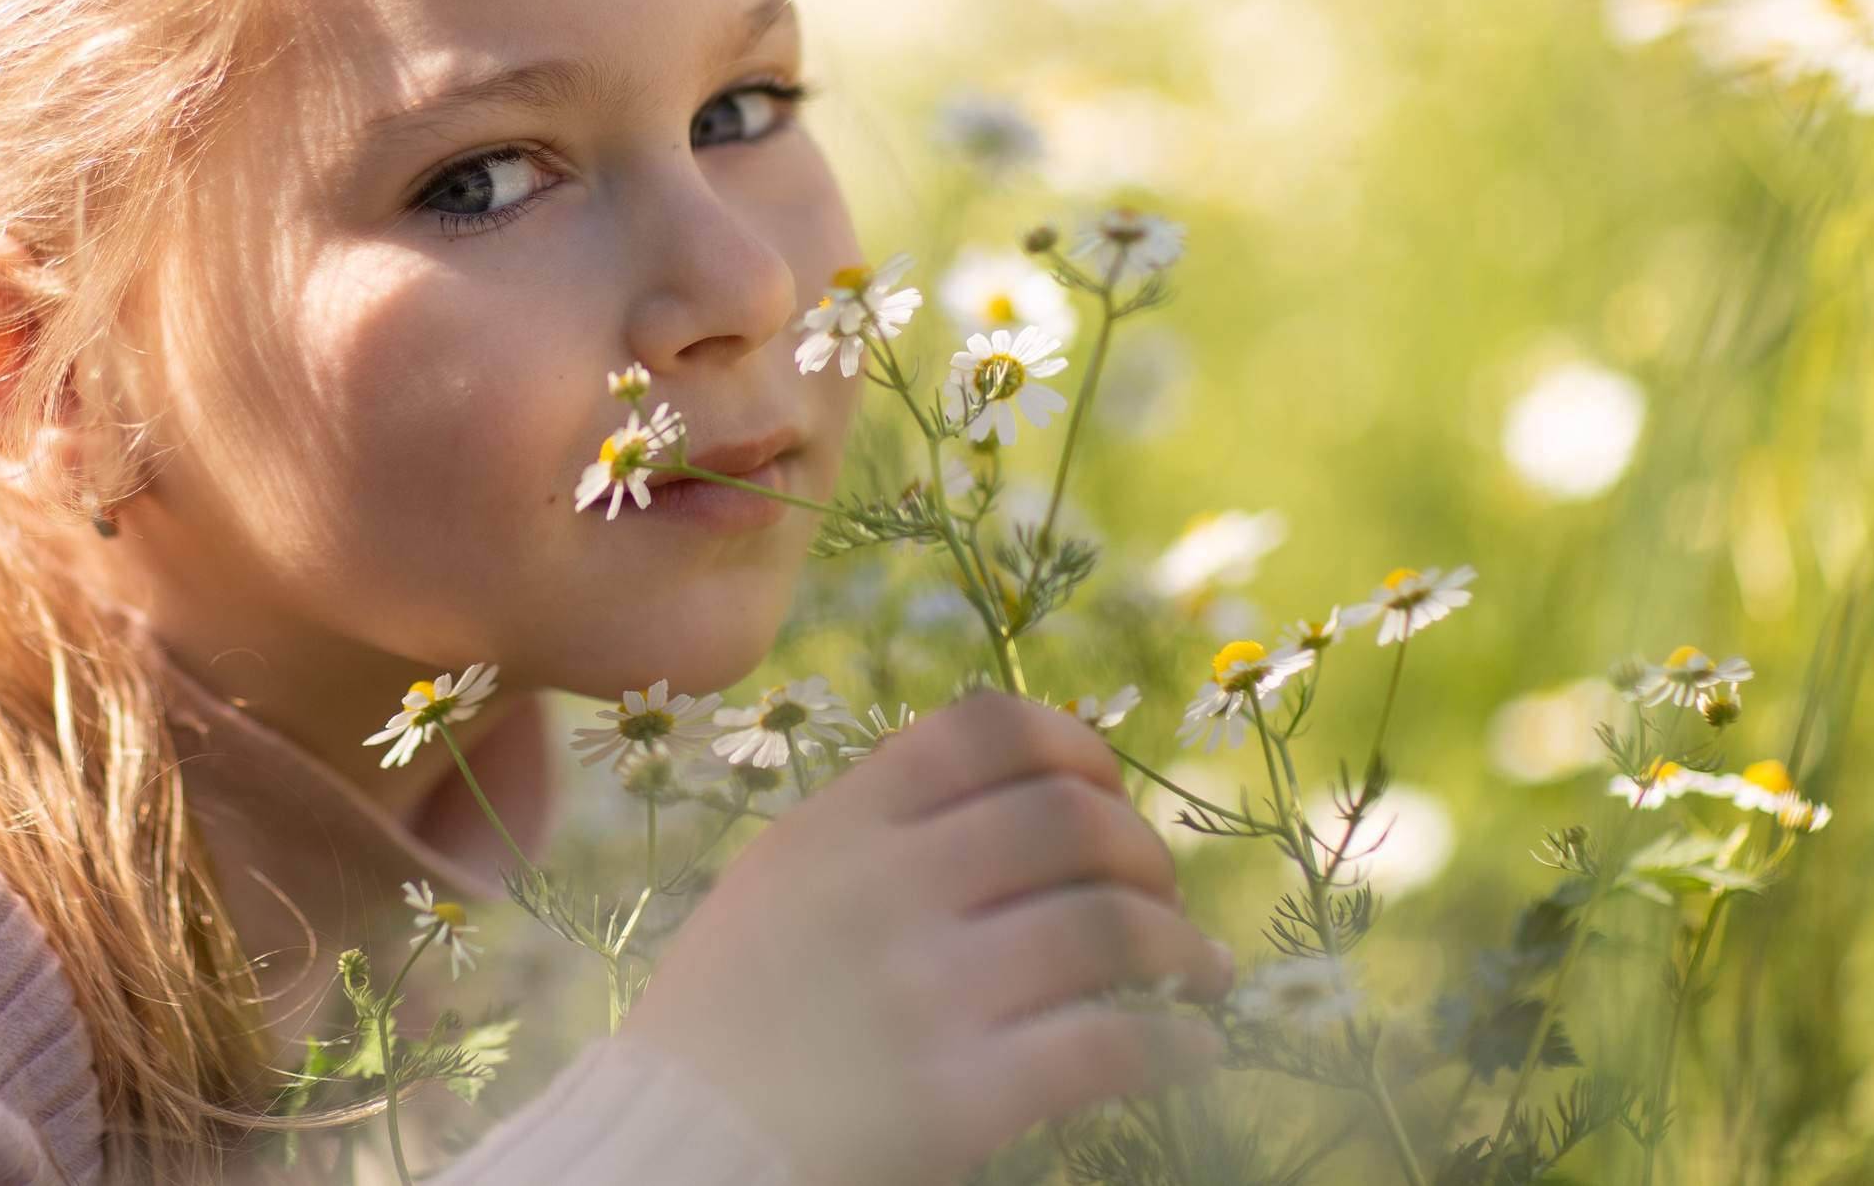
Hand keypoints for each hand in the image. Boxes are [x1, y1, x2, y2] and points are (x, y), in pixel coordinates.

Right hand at [624, 691, 1230, 1185]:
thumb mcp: (779, 882)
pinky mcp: (956, 1098)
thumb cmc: (729, 1022)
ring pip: (1107, 926)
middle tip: (1164, 892)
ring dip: (1180, 946)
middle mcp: (884, 889)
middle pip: (1068, 819)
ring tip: (1199, 971)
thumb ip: (875, 824)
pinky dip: (1177, 1046)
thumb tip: (1021, 785)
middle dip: (1143, 850)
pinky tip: (1194, 1052)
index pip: (986, 729)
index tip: (1106, 786)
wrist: (674, 1150)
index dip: (1074, 744)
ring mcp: (923, 992)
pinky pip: (1109, 1048)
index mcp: (838, 826)